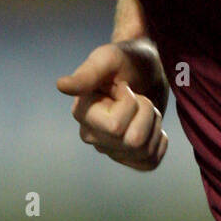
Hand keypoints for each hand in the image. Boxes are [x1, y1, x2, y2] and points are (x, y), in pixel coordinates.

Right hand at [57, 41, 168, 170]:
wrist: (146, 67)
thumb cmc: (127, 59)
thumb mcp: (109, 58)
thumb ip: (87, 73)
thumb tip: (62, 85)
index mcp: (82, 113)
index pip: (116, 127)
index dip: (131, 104)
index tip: (125, 87)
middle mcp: (91, 135)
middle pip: (134, 141)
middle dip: (146, 113)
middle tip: (138, 96)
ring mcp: (109, 148)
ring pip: (144, 151)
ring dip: (153, 124)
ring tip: (144, 107)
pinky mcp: (127, 155)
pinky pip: (149, 163)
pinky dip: (158, 142)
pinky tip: (151, 124)